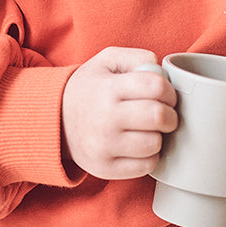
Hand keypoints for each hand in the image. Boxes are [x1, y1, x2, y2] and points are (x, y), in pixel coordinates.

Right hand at [62, 48, 177, 179]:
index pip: (155, 86)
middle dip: (170, 115)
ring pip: (155, 144)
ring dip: (160, 136)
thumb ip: (137, 57)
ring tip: (150, 130)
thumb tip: (160, 71)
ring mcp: (104, 146)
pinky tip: (141, 145)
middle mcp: (105, 118)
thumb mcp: (107, 61)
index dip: (169, 90)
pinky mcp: (105, 168)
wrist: (54, 120)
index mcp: (108, 88)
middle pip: (159, 117)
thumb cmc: (90, 88)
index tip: (166, 95)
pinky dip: (150, 156)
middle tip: (164, 114)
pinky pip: (146, 166)